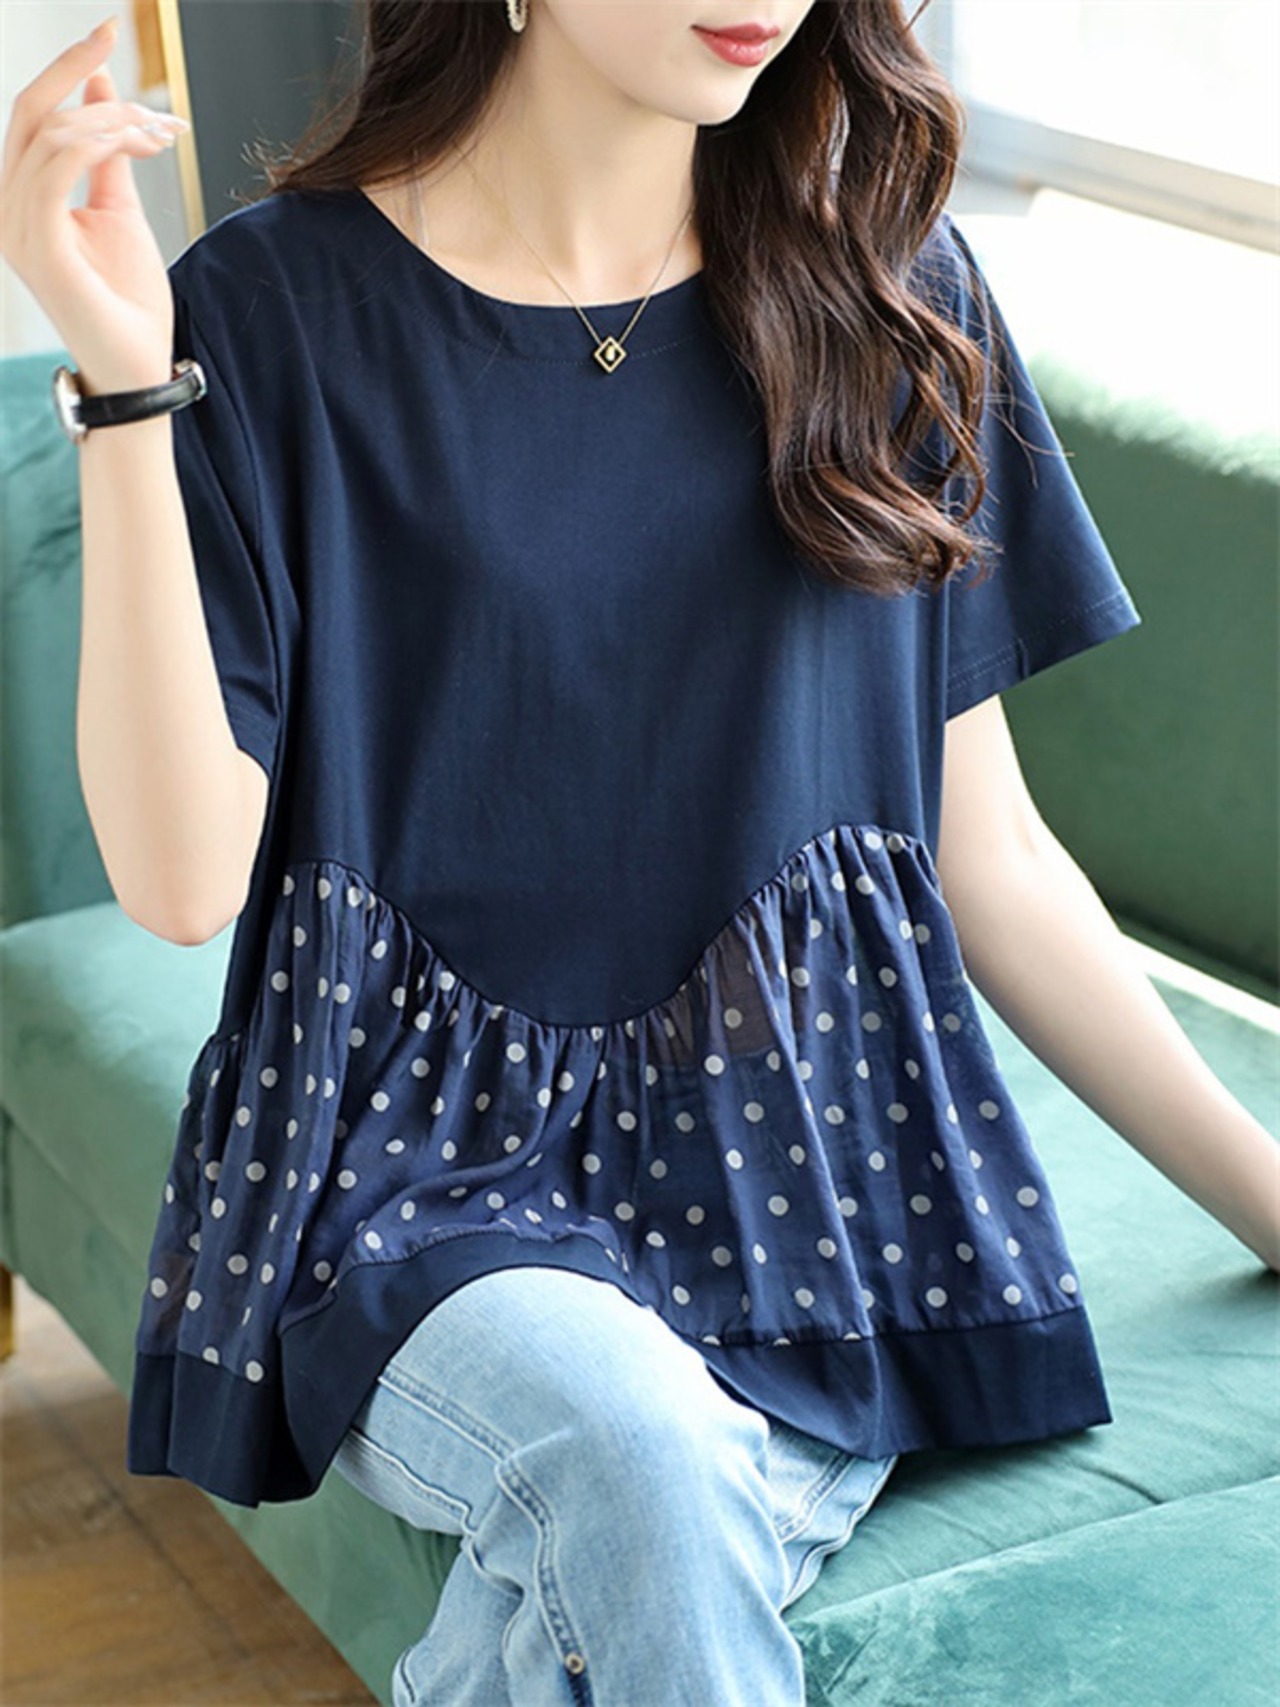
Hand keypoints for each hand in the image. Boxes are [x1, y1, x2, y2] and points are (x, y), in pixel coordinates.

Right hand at [0, 16, 188, 393]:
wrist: (138, 364)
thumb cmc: (128, 298)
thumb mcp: (119, 209)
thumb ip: (109, 152)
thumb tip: (103, 90)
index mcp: (22, 195)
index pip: (33, 113)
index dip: (67, 67)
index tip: (108, 31)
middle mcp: (8, 207)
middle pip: (31, 110)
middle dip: (80, 70)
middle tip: (130, 57)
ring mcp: (17, 227)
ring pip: (49, 133)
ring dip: (111, 120)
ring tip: (159, 135)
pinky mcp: (39, 246)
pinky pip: (54, 167)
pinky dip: (95, 143)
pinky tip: (135, 143)